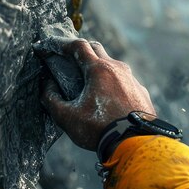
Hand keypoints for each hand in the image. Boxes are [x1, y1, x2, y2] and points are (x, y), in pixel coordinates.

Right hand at [38, 40, 155, 150]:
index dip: (63, 44)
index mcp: (98, 70)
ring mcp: (132, 79)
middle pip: (97, 49)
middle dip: (82, 50)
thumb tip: (47, 86)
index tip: (53, 47)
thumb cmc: (99, 129)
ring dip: (99, 67)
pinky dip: (113, 83)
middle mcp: (117, 69)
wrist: (134, 143)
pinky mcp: (141, 92)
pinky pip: (125, 81)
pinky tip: (109, 96)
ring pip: (113, 65)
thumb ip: (51, 99)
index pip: (79, 46)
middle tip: (70, 58)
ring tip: (90, 80)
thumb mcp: (67, 117)